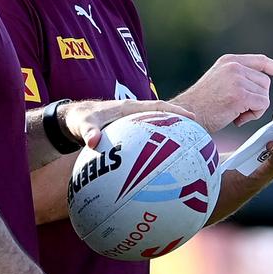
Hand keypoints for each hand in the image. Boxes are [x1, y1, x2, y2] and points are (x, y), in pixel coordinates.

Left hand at [61, 99, 196, 147]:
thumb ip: (88, 132)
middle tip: (200, 134)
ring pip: (157, 130)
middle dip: (181, 124)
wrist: (71, 121)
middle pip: (163, 117)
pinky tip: (163, 166)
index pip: (157, 107)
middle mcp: (134, 115)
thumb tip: (94, 142)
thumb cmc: (78, 120)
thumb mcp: (81, 124)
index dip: (174, 111)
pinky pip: (147, 141)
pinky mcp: (129, 135)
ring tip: (190, 150)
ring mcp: (133, 125)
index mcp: (128, 108)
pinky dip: (156, 150)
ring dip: (172, 137)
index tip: (191, 118)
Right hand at [172, 54, 272, 132]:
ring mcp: (237, 79)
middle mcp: (234, 66)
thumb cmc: (201, 105)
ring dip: (254, 109)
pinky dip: (253, 115)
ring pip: (265, 95)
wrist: (187, 116)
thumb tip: (263, 82)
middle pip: (265, 82)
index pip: (261, 61)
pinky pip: (261, 105)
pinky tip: (236, 119)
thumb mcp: (219, 81)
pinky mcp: (239, 94)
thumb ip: (238, 76)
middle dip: (257, 99)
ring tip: (235, 114)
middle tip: (238, 110)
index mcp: (229, 61)